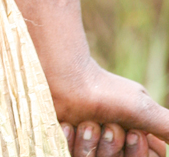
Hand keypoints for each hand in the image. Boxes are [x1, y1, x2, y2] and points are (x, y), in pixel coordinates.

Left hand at [50, 57, 168, 156]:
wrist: (68, 78)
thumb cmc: (108, 91)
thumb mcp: (144, 110)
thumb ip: (167, 127)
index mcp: (132, 143)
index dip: (137, 152)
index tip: (133, 132)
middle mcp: (112, 149)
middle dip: (114, 145)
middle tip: (109, 123)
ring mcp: (89, 150)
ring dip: (93, 141)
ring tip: (87, 121)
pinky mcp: (68, 149)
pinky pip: (73, 156)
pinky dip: (73, 140)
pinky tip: (71, 125)